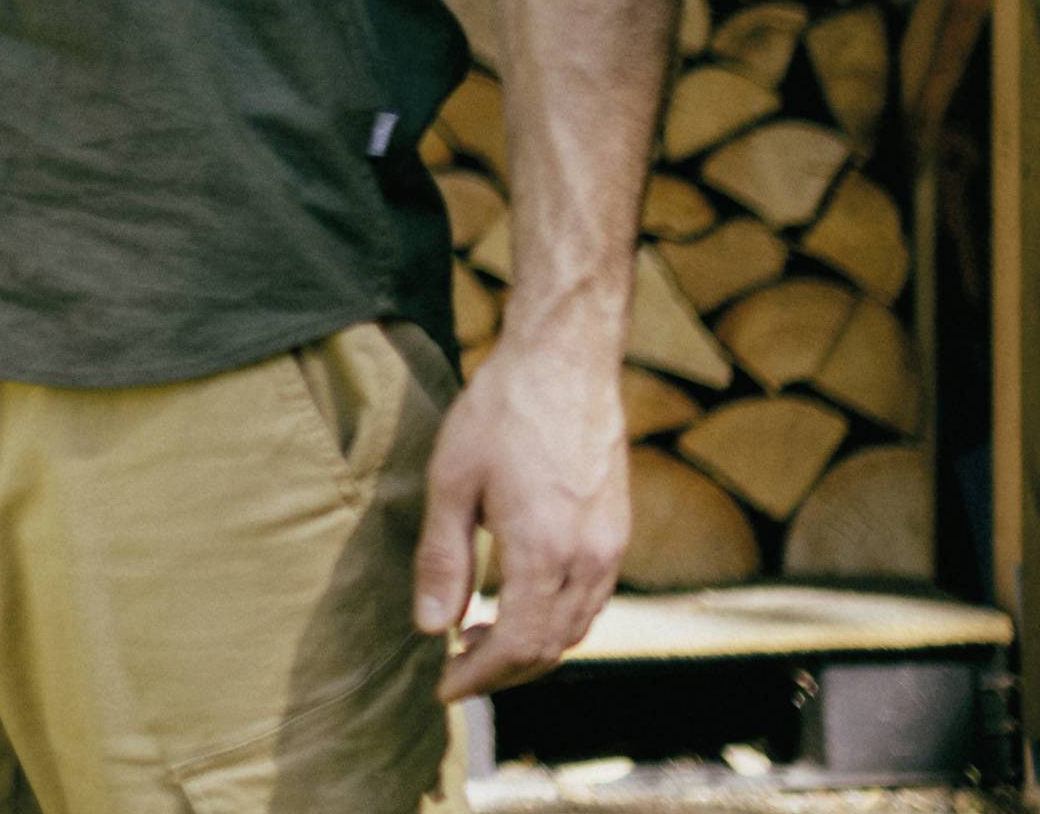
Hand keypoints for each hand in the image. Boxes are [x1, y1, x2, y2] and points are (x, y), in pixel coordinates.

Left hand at [414, 331, 629, 698]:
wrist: (565, 361)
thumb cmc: (501, 411)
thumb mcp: (452, 479)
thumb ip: (443, 559)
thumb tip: (431, 628)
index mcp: (542, 551)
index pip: (516, 646)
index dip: (479, 677)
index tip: (445, 687)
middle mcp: (587, 559)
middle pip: (550, 648)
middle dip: (502, 669)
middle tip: (456, 666)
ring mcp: (610, 547)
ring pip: (575, 628)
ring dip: (530, 646)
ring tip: (480, 635)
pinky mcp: (618, 530)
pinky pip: (591, 599)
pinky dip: (556, 618)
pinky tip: (521, 600)